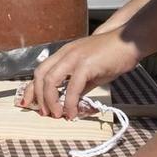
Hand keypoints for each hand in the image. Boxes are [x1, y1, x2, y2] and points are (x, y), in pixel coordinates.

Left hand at [19, 29, 142, 118]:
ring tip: (57, 114)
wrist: (129, 41)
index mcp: (64, 54)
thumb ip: (79, 85)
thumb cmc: (112, 55)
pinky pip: (73, 87)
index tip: (28, 102)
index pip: (40, 71)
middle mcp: (65, 54)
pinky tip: (72, 112)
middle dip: (39, 97)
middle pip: (41, 75)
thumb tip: (71, 102)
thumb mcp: (90, 72)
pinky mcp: (86, 64)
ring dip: (51, 100)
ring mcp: (75, 58)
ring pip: (51, 80)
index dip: (31, 88)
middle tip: (44, 113)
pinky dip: (70, 102)